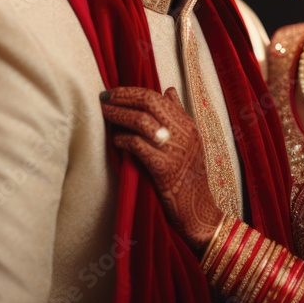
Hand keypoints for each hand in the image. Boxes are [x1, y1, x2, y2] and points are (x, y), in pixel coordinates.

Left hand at [101, 86, 222, 255]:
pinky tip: (115, 140)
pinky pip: (138, 145)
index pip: (157, 96)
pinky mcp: (164, 168)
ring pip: (141, 121)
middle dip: (123, 97)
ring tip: (105, 114)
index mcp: (188, 124)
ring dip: (119, 115)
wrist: (200, 211)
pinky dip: (123, 139)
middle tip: (104, 97)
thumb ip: (178, 115)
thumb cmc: (191, 178)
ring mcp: (174, 149)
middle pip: (149, 102)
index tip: (114, 92)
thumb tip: (168, 91)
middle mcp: (183, 132)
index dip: (132, 91)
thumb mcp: (191, 141)